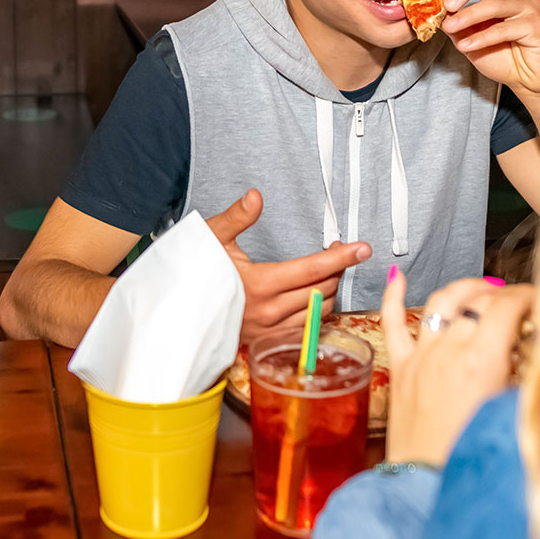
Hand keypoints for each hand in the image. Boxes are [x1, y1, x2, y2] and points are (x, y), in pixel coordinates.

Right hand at [206, 189, 370, 347]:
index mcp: (259, 284)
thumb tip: (255, 197)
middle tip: (337, 251)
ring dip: (329, 290)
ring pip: (320, 311)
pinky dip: (317, 311)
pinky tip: (314, 297)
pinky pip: (308, 328)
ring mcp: (271, 330)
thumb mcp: (211, 240)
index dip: (341, 257)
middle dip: (336, 269)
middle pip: (322, 289)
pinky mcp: (269, 341)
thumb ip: (236, 218)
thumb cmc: (194, 274)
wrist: (177, 314)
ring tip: (325, 272)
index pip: (312, 269)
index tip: (362, 248)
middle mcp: (269, 311)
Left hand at [382, 273, 531, 465]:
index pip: (507, 307)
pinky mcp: (400, 368)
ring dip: (464, 289)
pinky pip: (392, 322)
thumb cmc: (472, 458)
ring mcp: (421, 356)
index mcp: (482, 362)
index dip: (528, 296)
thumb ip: (533, 380)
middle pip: (478, 301)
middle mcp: (449, 351)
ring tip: (481, 288)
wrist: (427, 484)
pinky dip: (393, 295)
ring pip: (440, 302)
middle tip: (518, 303)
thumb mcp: (517, 415)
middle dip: (503, 293)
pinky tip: (397, 278)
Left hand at [442, 0, 539, 107]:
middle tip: (447, 4)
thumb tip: (437, 10)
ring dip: (468, 15)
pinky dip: (481, 37)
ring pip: (495, 3)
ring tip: (450, 27)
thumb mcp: (469, 35)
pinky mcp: (536, 26)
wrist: (525, 77)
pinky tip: (466, 45)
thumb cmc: (501, 53)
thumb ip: (456, 20)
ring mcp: (530, 7)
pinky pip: (504, 29)